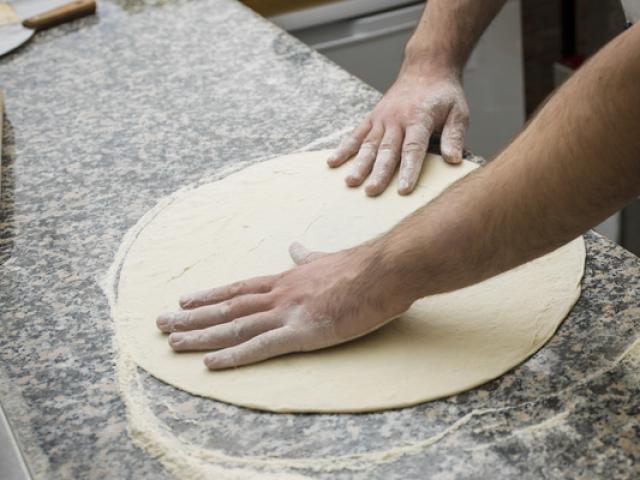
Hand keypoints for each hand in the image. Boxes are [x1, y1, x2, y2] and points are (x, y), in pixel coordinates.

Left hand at [156, 243, 410, 369]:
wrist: (383, 270)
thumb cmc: (359, 267)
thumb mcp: (325, 258)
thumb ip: (307, 256)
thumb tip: (295, 246)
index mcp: (285, 280)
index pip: (238, 289)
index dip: (209, 297)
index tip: (183, 301)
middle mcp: (278, 295)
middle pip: (227, 308)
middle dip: (192, 317)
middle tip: (160, 323)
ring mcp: (287, 313)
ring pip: (235, 326)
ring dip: (201, 335)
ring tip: (172, 342)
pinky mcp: (303, 333)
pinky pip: (261, 347)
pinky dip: (233, 355)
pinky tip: (211, 363)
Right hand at [328, 69, 468, 195]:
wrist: (426, 68)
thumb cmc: (444, 95)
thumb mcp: (458, 112)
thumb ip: (454, 136)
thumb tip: (453, 160)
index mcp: (419, 118)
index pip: (413, 148)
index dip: (409, 170)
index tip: (403, 190)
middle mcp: (397, 119)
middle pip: (387, 150)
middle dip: (378, 172)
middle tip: (371, 191)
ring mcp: (382, 119)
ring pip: (369, 145)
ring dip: (359, 164)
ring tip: (350, 182)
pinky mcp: (372, 118)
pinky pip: (356, 135)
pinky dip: (344, 148)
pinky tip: (332, 162)